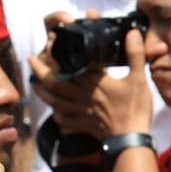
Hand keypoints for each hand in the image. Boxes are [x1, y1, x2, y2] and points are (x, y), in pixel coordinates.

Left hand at [27, 28, 152, 139]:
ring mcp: (80, 112)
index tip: (46, 45)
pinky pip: (63, 120)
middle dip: (39, 72)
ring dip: (41, 92)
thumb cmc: (135, 108)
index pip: (67, 67)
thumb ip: (135, 54)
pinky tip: (55, 111)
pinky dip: (56, 114)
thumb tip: (132, 33)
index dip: (53, 56)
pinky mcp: (83, 124)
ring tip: (35, 84)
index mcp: (92, 82)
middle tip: (31, 61)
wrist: (130, 139)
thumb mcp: (139, 79)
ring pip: (54, 101)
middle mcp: (82, 96)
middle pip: (53, 83)